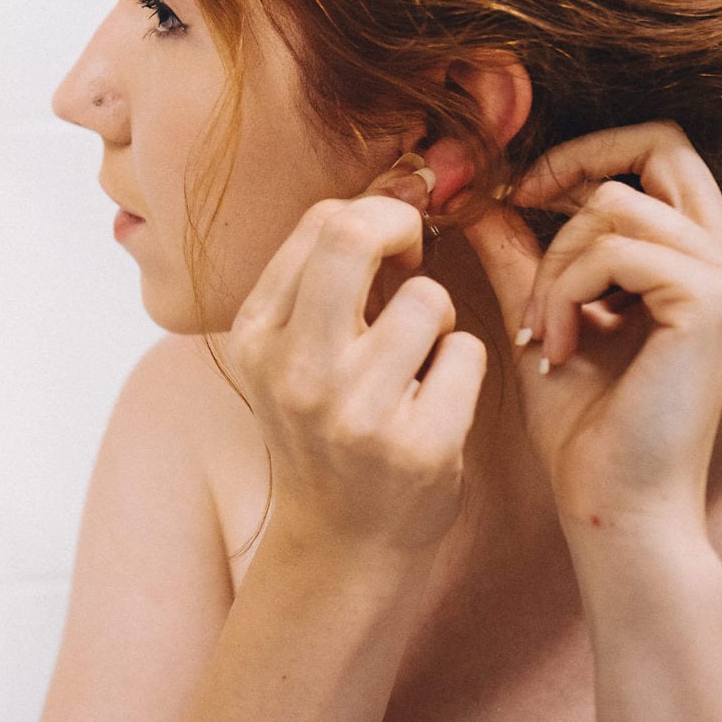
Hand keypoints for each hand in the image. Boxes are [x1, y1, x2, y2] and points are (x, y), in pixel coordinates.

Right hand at [224, 160, 488, 557]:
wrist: (342, 542)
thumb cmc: (326, 427)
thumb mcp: (291, 352)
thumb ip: (322, 276)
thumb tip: (396, 180)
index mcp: (255, 336)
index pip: (323, 222)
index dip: (375, 215)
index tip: (393, 245)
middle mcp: (294, 370)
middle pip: (355, 235)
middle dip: (404, 226)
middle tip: (417, 255)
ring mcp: (354, 412)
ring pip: (429, 298)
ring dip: (439, 316)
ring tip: (419, 356)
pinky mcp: (416, 447)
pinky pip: (466, 354)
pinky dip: (461, 366)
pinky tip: (437, 398)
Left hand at [460, 120, 721, 535]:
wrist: (614, 501)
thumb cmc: (584, 421)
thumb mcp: (542, 311)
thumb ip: (519, 250)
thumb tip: (477, 190)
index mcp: (701, 250)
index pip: (658, 147)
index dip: (584, 152)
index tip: (520, 193)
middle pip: (658, 144)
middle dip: (570, 172)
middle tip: (517, 219)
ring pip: (612, 206)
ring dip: (552, 266)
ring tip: (540, 332)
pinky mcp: (712, 301)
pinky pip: (613, 252)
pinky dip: (563, 294)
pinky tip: (556, 350)